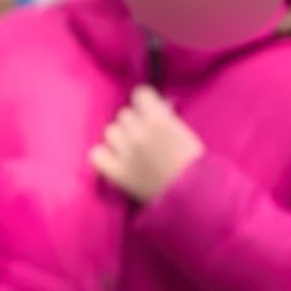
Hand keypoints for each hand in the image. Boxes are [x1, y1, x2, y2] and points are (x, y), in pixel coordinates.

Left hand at [89, 87, 202, 203]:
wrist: (192, 197)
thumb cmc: (194, 166)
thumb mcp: (185, 133)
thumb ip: (167, 117)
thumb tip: (158, 106)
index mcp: (159, 119)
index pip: (140, 94)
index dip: (145, 103)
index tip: (149, 112)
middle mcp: (138, 132)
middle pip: (125, 114)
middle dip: (134, 123)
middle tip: (144, 137)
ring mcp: (125, 152)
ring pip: (111, 132)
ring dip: (120, 139)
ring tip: (131, 151)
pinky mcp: (116, 172)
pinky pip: (96, 154)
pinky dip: (104, 156)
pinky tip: (114, 160)